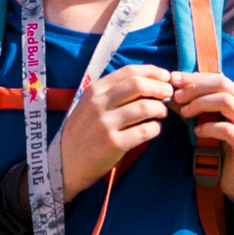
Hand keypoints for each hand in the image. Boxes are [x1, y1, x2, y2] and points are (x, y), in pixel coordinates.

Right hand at [58, 64, 174, 199]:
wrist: (65, 163)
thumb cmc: (81, 132)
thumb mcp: (89, 105)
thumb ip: (111, 93)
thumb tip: (146, 83)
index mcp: (95, 90)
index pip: (129, 72)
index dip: (152, 72)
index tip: (165, 76)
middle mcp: (99, 104)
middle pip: (139, 85)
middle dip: (160, 88)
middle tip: (168, 94)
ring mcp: (106, 124)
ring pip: (145, 107)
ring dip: (160, 109)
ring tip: (161, 114)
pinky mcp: (114, 144)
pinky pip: (144, 131)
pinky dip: (155, 129)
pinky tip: (153, 129)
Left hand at [169, 71, 233, 201]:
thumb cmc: (219, 144)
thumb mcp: (205, 119)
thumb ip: (192, 104)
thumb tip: (169, 90)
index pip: (217, 77)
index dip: (194, 77)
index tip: (173, 79)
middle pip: (222, 84)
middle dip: (196, 88)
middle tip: (177, 97)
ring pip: (226, 102)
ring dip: (200, 104)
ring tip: (185, 113)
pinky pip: (227, 129)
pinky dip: (208, 127)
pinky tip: (197, 132)